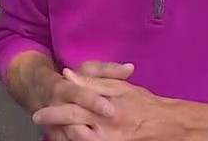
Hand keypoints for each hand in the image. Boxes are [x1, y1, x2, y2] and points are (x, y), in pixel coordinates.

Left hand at [34, 64, 207, 140]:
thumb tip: (68, 74)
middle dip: (53, 121)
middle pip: (72, 122)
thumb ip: (93, 80)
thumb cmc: (144, 103)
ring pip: (78, 138)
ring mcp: (108, 139)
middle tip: (38, 119)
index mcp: (107, 104)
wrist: (169, 125)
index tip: (40, 107)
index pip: (75, 103)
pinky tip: (67, 139)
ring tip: (49, 131)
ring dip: (62, 135)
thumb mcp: (120, 88)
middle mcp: (106, 123)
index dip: (55, 107)